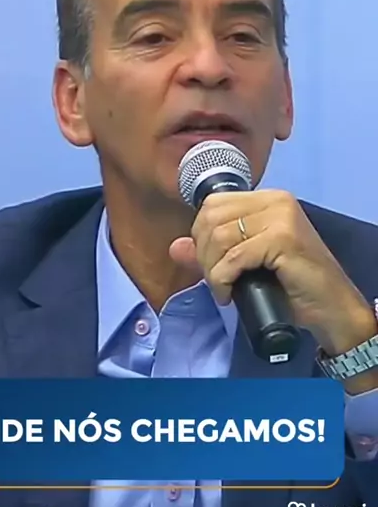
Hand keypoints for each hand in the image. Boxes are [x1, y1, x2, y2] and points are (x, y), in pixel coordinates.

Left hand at [170, 190, 375, 357]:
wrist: (330, 307)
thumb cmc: (291, 285)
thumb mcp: (247, 264)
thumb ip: (213, 252)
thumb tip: (176, 247)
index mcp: (267, 199)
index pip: (213, 204)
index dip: (201, 236)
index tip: (210, 263)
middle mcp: (275, 200)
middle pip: (211, 218)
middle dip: (203, 254)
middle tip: (215, 280)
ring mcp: (281, 217)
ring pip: (219, 237)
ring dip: (212, 270)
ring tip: (223, 288)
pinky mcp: (283, 239)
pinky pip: (234, 257)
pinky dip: (223, 279)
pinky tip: (230, 293)